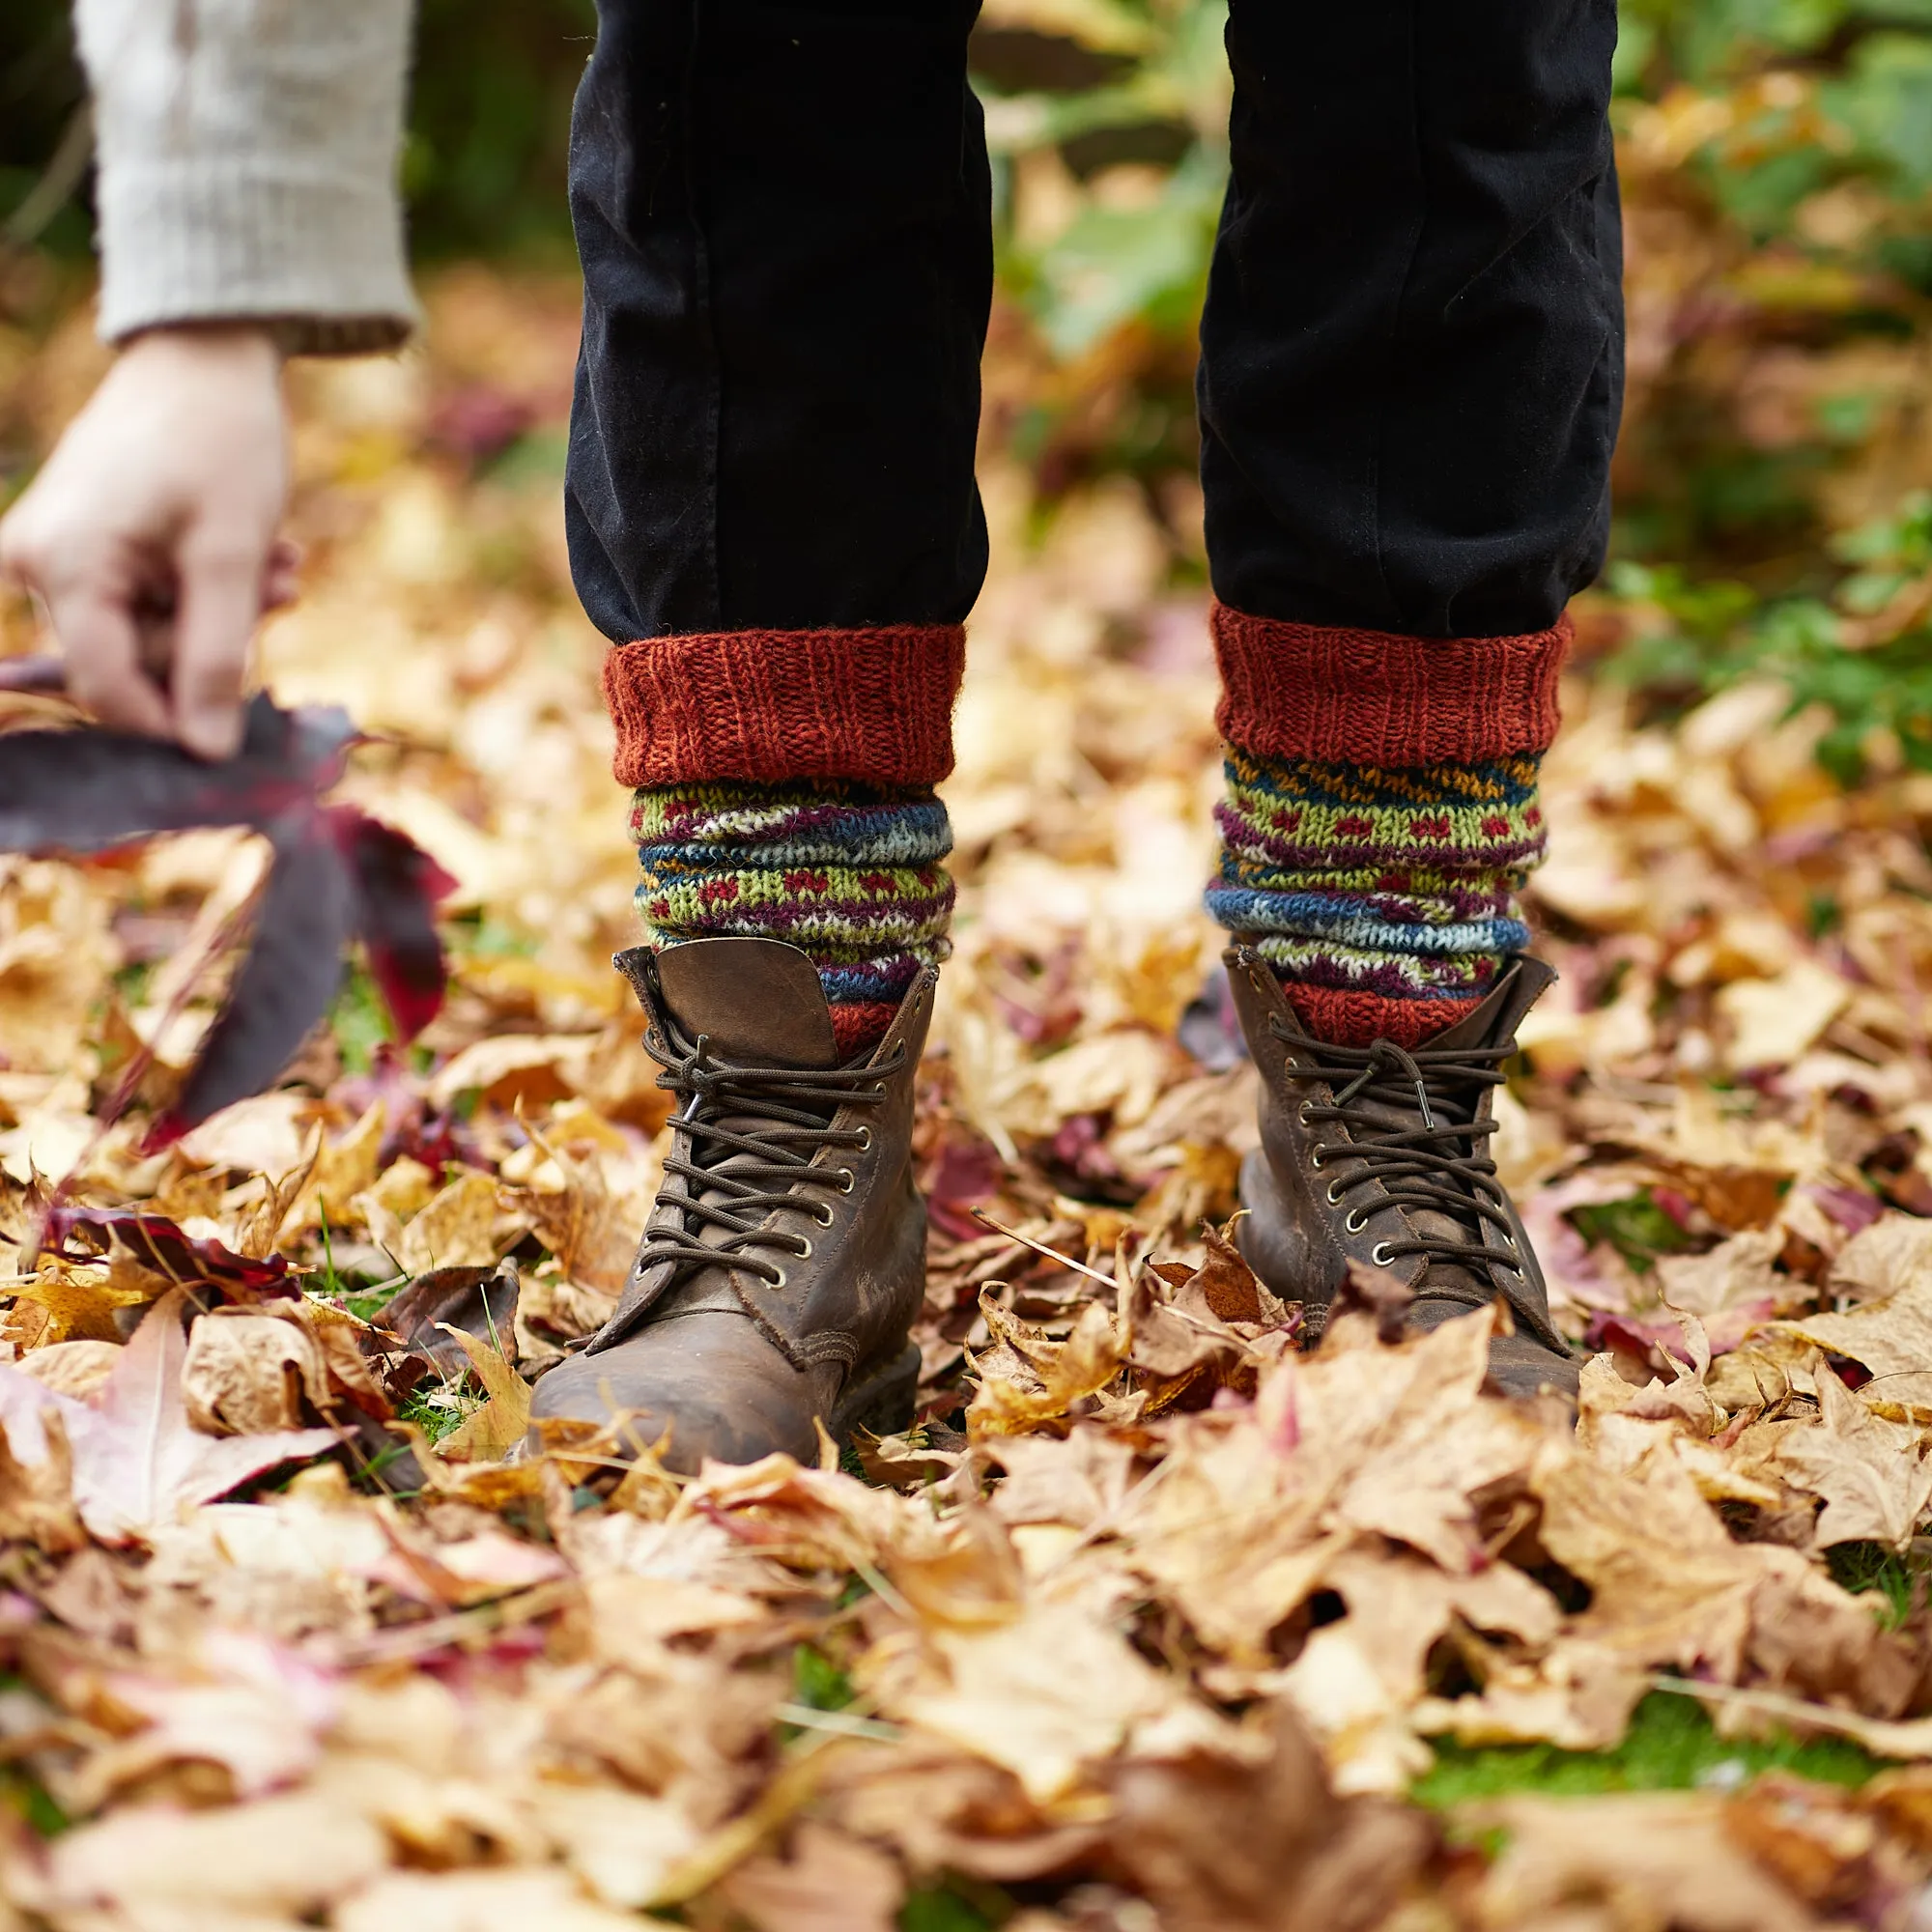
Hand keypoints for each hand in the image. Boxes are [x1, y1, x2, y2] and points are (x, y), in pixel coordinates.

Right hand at [0, 325, 295, 760]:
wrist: (204, 354)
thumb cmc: (221, 441)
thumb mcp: (232, 557)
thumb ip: (216, 658)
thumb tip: (207, 751)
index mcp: (63, 565)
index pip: (108, 689)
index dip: (174, 723)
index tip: (240, 731)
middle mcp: (32, 561)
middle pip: (127, 662)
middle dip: (212, 643)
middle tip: (283, 592)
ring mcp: (48, 549)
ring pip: (142, 632)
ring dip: (218, 614)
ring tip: (279, 564)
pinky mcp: (75, 540)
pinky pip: (138, 597)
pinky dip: (199, 589)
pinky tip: (255, 555)